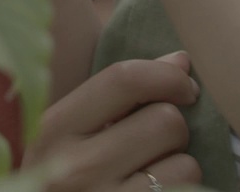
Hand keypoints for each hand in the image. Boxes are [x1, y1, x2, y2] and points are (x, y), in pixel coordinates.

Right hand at [23, 52, 201, 190]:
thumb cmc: (62, 179)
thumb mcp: (69, 136)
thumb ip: (118, 95)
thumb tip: (181, 60)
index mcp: (54, 130)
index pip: (123, 80)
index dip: (166, 76)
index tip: (183, 86)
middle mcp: (76, 168)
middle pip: (165, 121)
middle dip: (173, 128)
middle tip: (156, 143)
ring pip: (185, 165)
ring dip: (179, 167)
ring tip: (151, 176)